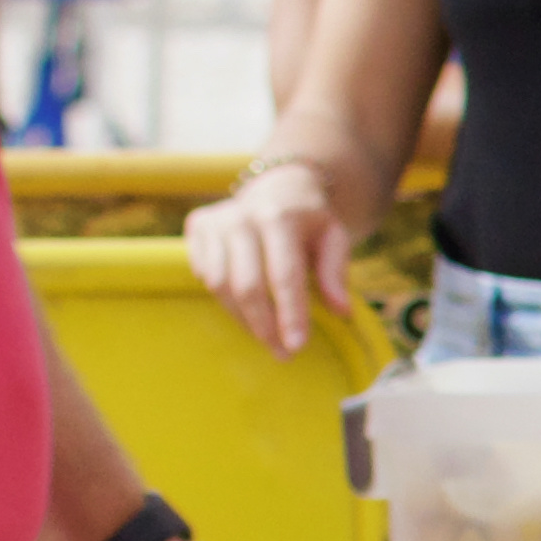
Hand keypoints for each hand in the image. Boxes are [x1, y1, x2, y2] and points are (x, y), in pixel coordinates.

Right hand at [186, 158, 353, 356]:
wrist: (276, 187)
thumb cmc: (310, 222)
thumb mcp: (333, 239)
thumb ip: (336, 273)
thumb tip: (343, 312)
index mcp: (280, 216)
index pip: (284, 275)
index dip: (290, 314)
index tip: (297, 347)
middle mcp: (242, 216)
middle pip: (247, 286)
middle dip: (264, 327)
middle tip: (283, 354)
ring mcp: (216, 220)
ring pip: (221, 286)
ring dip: (244, 320)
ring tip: (267, 337)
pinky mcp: (198, 225)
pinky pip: (205, 276)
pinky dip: (225, 298)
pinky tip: (246, 306)